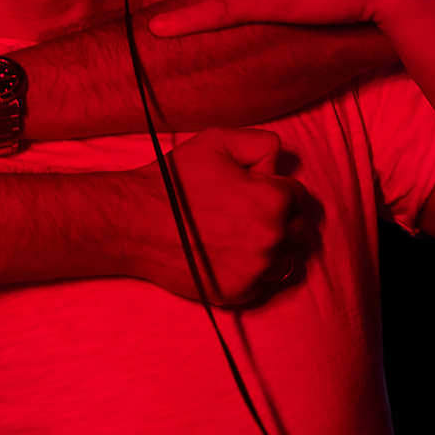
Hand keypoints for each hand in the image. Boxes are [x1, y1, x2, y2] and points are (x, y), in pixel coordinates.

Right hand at [138, 127, 314, 306]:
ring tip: (236, 235)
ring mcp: (257, 270)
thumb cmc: (175, 181)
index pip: (298, 195)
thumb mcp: (218, 141)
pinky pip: (262, 282)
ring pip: (283, 258)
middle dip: (276, 218)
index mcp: (273, 200)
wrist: (135, 223)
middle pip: (296, 228)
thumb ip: (262, 144)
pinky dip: (249, 271)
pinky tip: (224, 255)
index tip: (249, 191)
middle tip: (241, 213)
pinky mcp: (240, 292)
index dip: (273, 188)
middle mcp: (272, 238)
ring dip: (269, 248)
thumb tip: (279, 164)